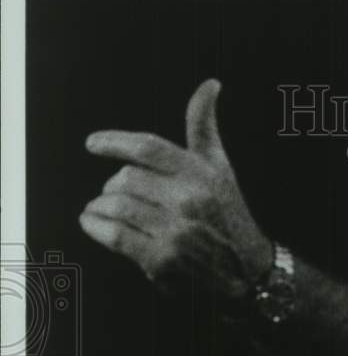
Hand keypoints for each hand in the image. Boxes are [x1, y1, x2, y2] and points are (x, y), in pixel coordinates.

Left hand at [80, 79, 272, 303]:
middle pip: (125, 178)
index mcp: (200, 174)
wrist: (247, 271)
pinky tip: (92, 222)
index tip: (92, 144)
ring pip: (116, 205)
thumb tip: (209, 84)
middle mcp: (189, 200)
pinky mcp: (162, 260)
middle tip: (112, 193)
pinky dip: (95, 226)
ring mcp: (175, 231)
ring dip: (99, 206)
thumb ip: (204, 127)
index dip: (114, 142)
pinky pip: (115, 235)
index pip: (147, 148)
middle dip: (112, 185)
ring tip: (100, 208)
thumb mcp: (220, 169)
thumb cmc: (228, 214)